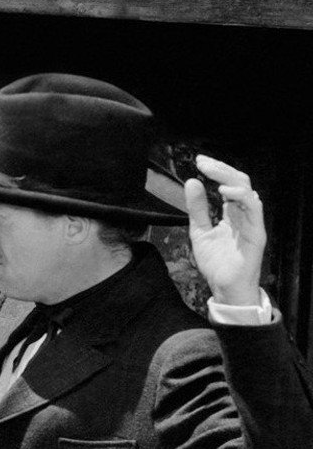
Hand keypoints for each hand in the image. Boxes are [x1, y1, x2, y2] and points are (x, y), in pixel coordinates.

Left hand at [185, 155, 265, 306]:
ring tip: (212, 172)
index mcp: (232, 212)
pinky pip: (254, 209)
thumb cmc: (216, 262)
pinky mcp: (256, 233)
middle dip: (221, 169)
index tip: (199, 161)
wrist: (224, 287)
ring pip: (248, 191)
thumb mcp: (199, 231)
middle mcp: (244, 214)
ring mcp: (252, 222)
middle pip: (239, 182)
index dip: (216, 170)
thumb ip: (197, 209)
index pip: (228, 183)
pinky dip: (241, 197)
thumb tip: (192, 182)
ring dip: (230, 178)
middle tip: (203, 161)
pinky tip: (225, 192)